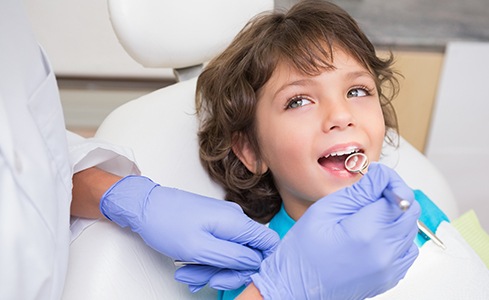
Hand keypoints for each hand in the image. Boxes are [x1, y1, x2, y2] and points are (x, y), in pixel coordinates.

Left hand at [100, 175, 278, 290]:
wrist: (144, 207)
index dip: (261, 264)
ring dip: (211, 270)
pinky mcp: (212, 225)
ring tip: (188, 274)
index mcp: (236, 222)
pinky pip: (217, 249)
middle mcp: (234, 219)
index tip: (243, 277)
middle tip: (208, 280)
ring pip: (230, 254)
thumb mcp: (200, 248)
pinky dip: (205, 262)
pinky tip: (189, 268)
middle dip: (227, 272)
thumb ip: (232, 257)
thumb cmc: (166, 222)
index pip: (269, 242)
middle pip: (248, 254)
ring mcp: (223, 222)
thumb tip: (255, 262)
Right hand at [251, 163, 420, 299]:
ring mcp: (389, 269)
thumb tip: (380, 175)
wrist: (296, 287)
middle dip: (394, 196)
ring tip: (368, 216)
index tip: (376, 178)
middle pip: (410, 211)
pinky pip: (407, 250)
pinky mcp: (389, 278)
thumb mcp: (324, 210)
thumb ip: (358, 192)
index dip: (389, 181)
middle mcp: (384, 253)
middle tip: (370, 194)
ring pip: (410, 229)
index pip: (399, 195)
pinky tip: (374, 234)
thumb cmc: (303, 252)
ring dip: (395, 216)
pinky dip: (396, 237)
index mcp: (366, 233)